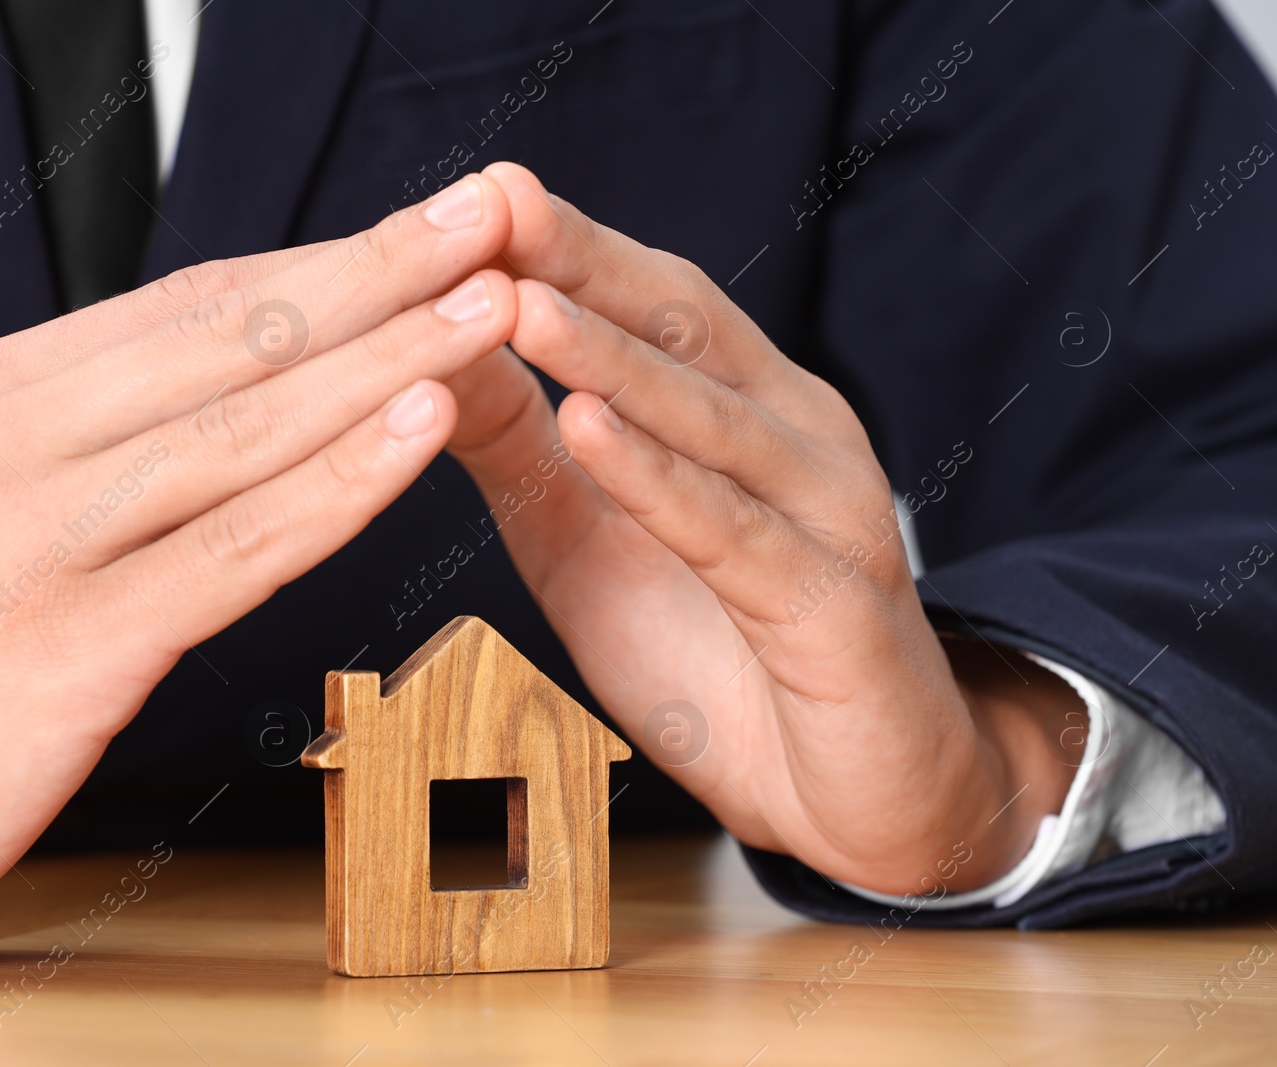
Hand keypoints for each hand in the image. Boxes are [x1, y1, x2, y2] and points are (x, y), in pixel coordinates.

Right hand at [0, 175, 517, 954]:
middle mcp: (13, 441)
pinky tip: (422, 428)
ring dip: (387, 360)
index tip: (431, 227)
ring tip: (492, 308)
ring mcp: (36, 539)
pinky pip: (235, 548)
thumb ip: (99, 431)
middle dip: (381, 275)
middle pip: (233, 338)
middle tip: (493, 220)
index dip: (328, 261)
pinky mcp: (70, 646)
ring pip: (246, 428)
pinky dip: (341, 483)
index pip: (196, 303)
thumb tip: (245, 369)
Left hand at [447, 164, 1079, 894]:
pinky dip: (659, 481)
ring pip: (709, 419)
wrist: (859, 797)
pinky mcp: (833, 608)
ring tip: (522, 304)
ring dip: (611, 359)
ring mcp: (827, 515)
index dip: (568, 250)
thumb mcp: (589, 544)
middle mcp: (800, 439)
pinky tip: (591, 430)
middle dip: (584, 266)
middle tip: (494, 201)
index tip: (479, 195)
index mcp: (747, 411)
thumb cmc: (720, 657)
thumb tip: (442, 355)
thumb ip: (526, 451)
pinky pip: (734, 533)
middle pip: (686, 329)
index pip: (654, 306)